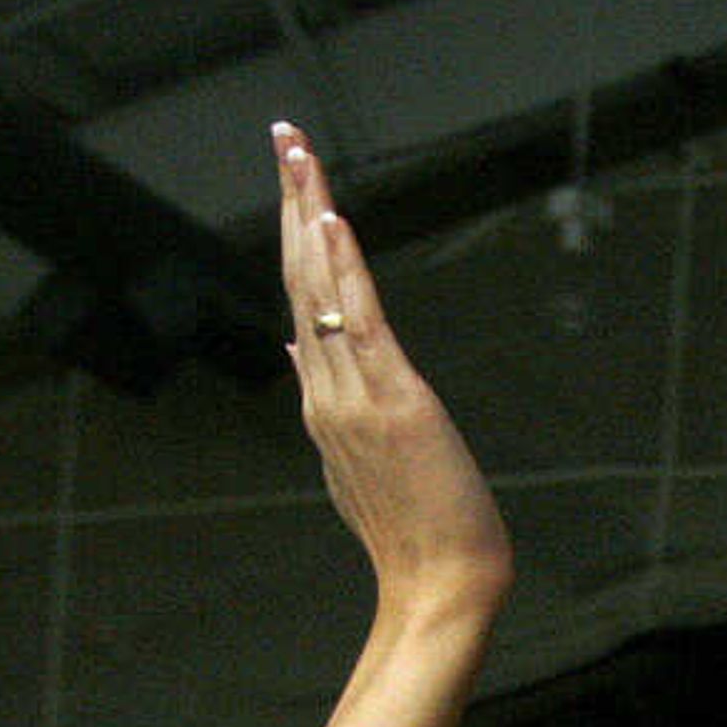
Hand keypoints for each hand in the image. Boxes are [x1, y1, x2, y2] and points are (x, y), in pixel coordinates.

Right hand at [273, 122, 510, 627]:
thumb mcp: (359, 461)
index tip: (294, 181)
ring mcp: (353, 397)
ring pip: (321, 288)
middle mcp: (326, 393)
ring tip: (297, 151)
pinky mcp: (393, 403)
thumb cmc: (416, 535)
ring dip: (311, 212)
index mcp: (322, 404)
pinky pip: (358, 323)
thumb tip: (297, 345)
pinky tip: (331, 221)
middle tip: (284, 136)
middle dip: (293, 201)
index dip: (295, 236)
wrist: (442, 590)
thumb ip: (327, 400)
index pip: (300, 301)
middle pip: (299, 278)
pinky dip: (343, 271)